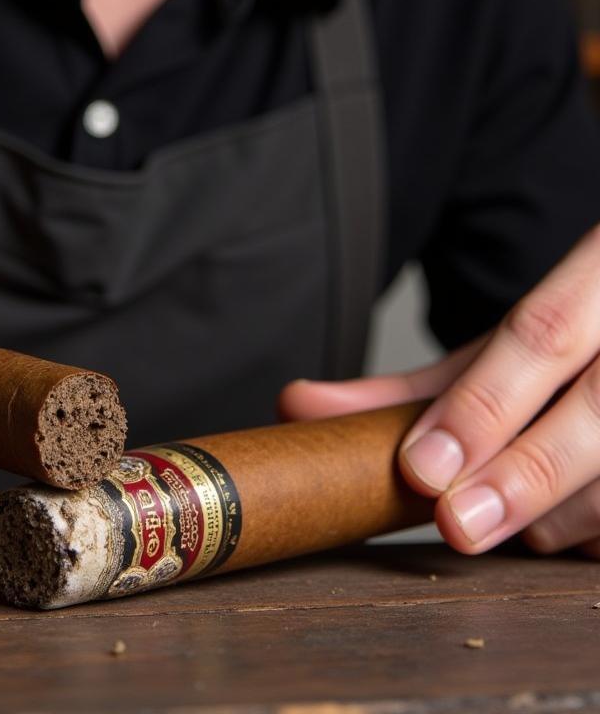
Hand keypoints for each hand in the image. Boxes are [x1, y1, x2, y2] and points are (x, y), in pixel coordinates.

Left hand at [278, 227, 599, 560]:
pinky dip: (593, 533)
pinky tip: (562, 524)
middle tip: (454, 524)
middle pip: (596, 411)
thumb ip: (414, 382)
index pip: (542, 334)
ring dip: (552, 516)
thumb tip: (297, 407)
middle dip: (521, 475)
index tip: (422, 468)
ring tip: (500, 520)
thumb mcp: (504, 346)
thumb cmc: (581, 333)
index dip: (484, 405)